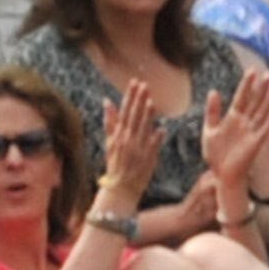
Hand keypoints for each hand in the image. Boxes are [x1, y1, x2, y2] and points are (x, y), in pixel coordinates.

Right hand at [92, 77, 156, 217]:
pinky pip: (152, 147)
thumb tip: (107, 101)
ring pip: (143, 129)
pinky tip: (161, 129)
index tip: (135, 83)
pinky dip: (156, 138)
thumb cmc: (116, 163)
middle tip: (144, 85)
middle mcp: (128, 139)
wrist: (121, 186)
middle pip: (134, 116)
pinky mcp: (147, 159)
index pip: (125, 110)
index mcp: (119, 133)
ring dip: (147, 115)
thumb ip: (110, 121)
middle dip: (139, 100)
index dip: (131, 96)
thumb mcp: (110, 141)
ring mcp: (138, 149)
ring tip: (151, 101)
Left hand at [200, 70, 268, 197]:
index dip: (247, 85)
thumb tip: (214, 91)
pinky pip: (263, 133)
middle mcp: (244, 124)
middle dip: (261, 88)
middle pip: (255, 102)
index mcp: (232, 118)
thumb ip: (212, 111)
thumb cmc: (215, 154)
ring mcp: (251, 134)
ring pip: (262, 114)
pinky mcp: (254, 145)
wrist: (222, 174)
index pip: (242, 97)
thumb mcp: (209, 129)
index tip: (252, 71)